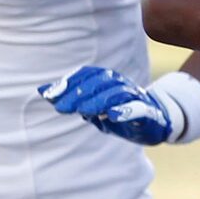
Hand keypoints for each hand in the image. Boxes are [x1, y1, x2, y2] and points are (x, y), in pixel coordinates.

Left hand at [39, 65, 187, 143]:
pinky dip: (126, 110)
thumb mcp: (92, 107)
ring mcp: (135, 97)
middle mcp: (121, 84)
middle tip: (61, 108)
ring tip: (83, 112)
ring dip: (98, 101)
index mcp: (108, 80)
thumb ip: (71, 99)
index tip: (50, 95)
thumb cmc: (120, 112)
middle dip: (79, 93)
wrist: (157, 123)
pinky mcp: (148, 113)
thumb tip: (42, 91)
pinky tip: (113, 115)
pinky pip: (138, 108)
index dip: (69, 83)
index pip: (87, 75)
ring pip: (117, 93)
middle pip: (100, 82)